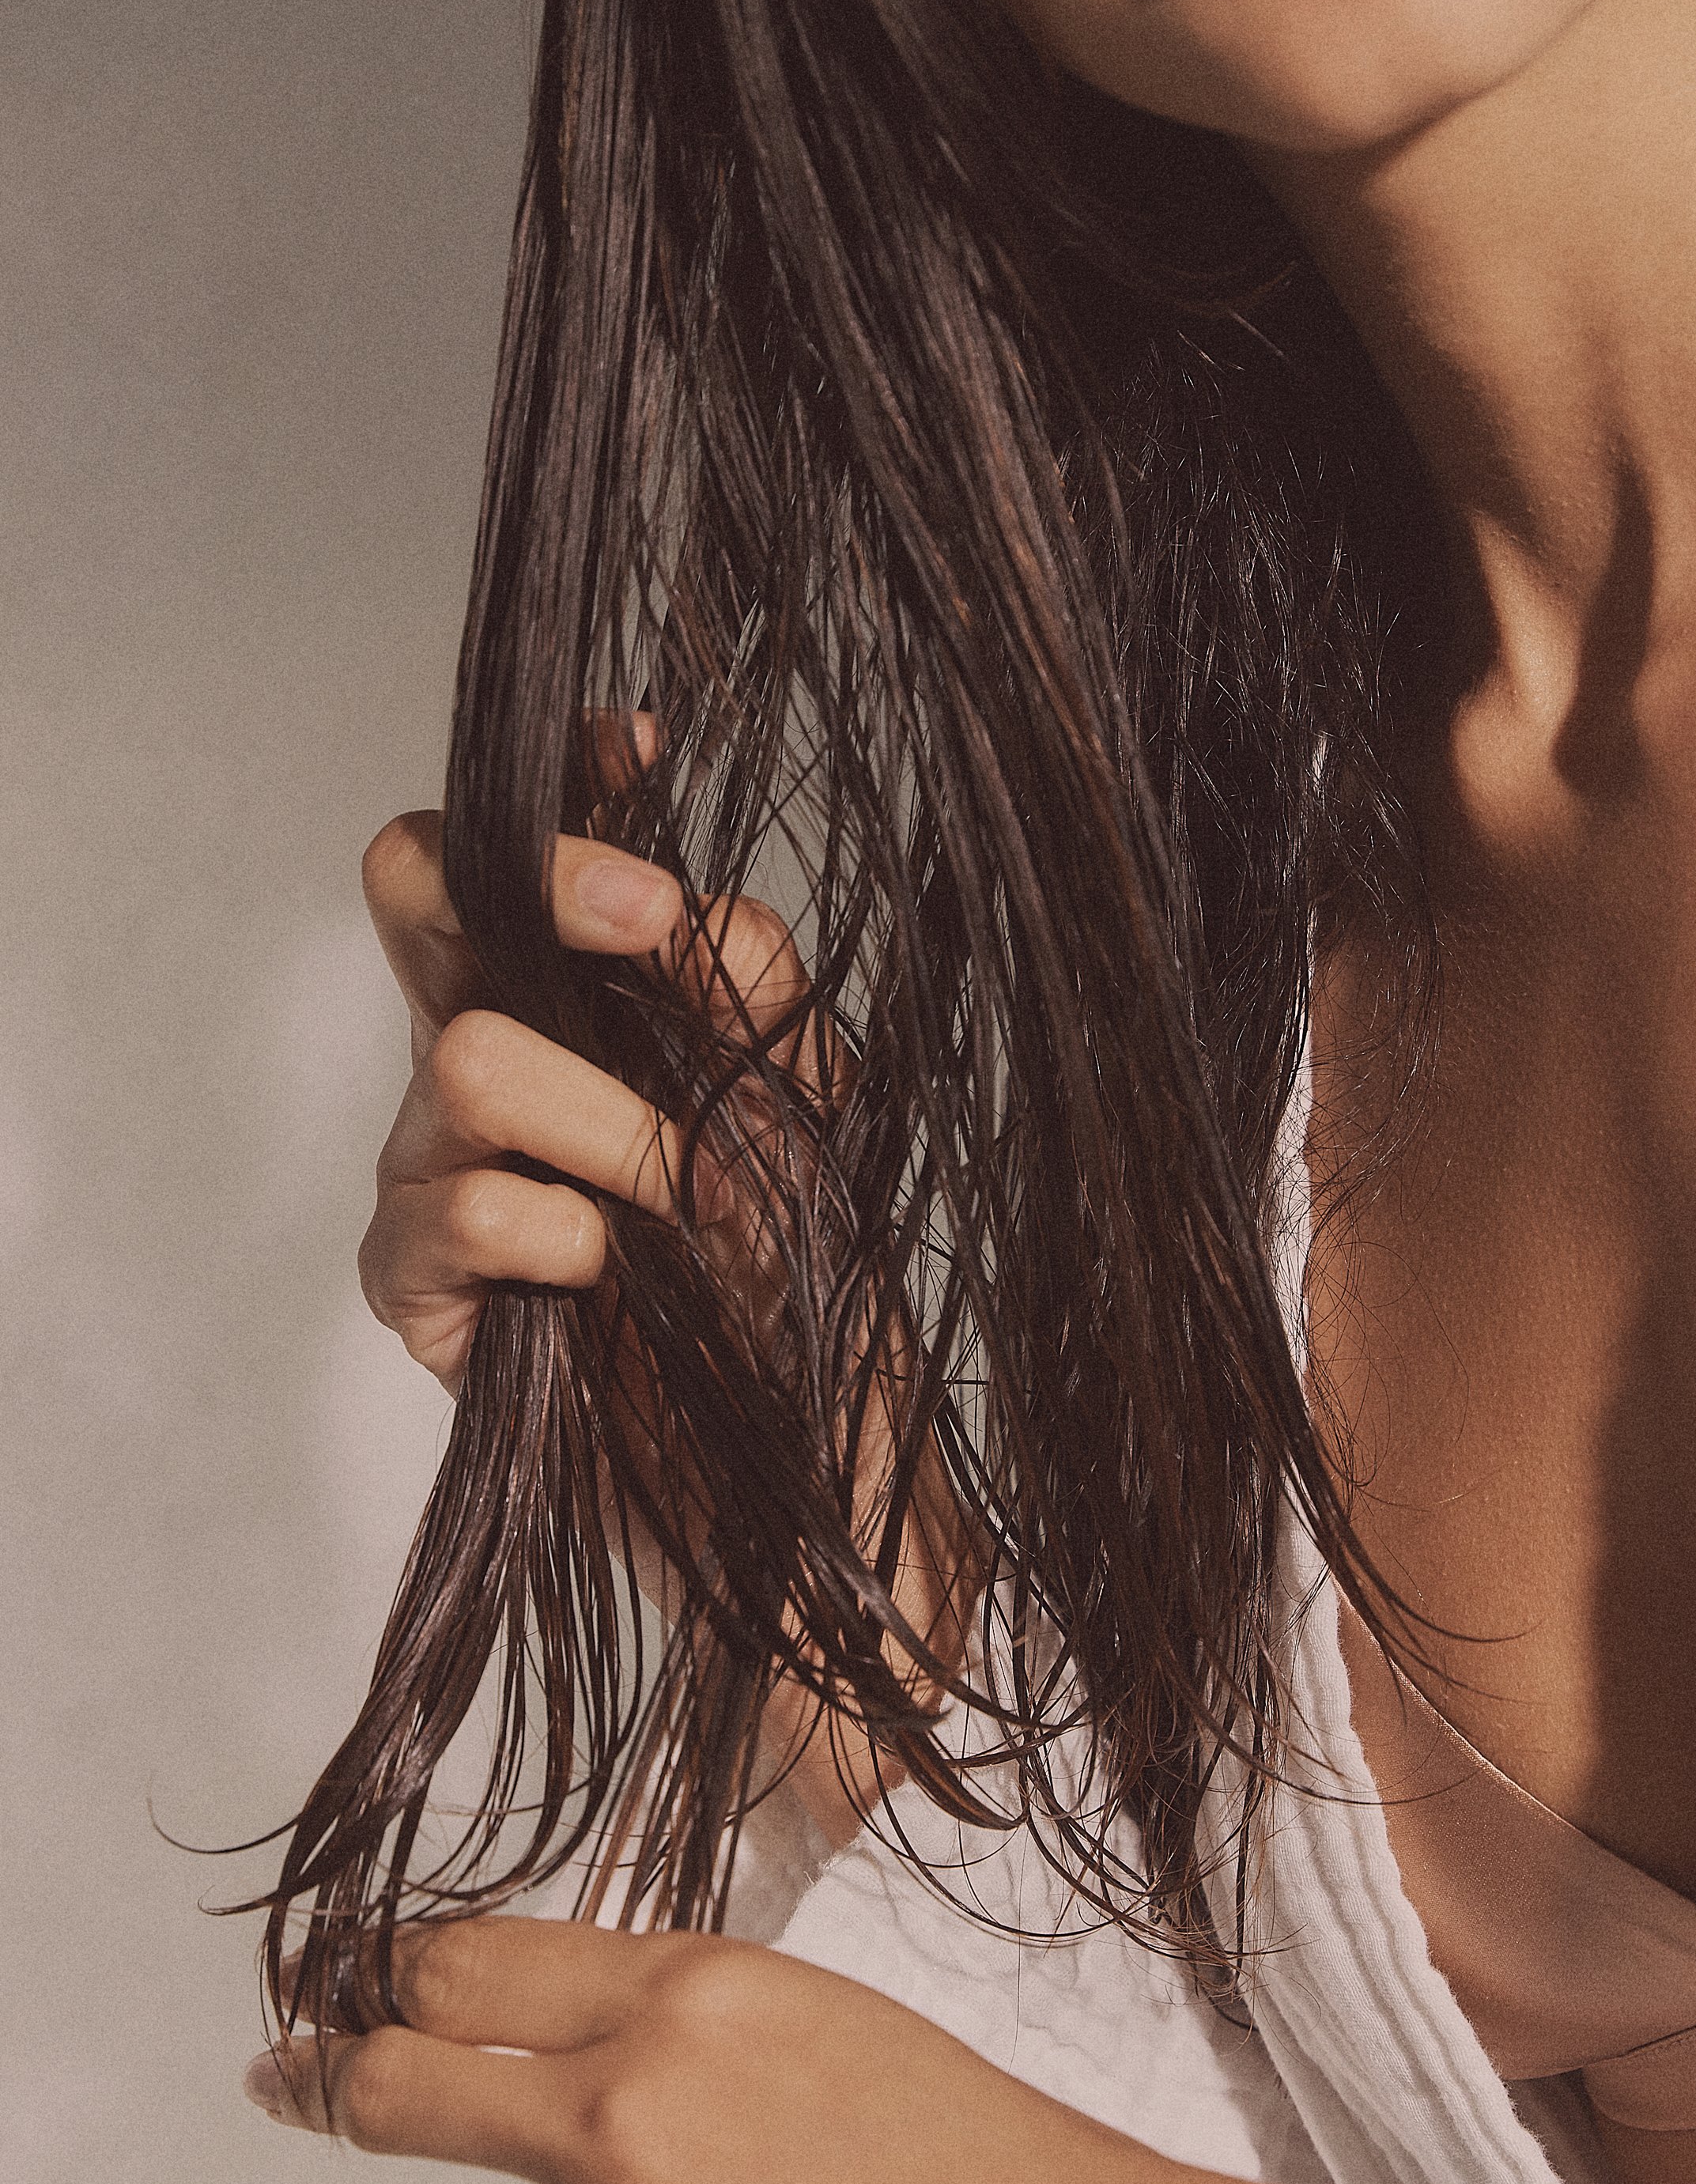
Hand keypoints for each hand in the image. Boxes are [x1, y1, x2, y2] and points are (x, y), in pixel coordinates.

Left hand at [243, 1916, 1226, 2183]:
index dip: (389, 1983)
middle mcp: (635, 2110)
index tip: (350, 2001)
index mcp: (697, 1992)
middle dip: (335, 2085)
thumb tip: (529, 2038)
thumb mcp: (829, 2029)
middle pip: (391, 2085)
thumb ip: (674, 2025)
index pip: (455, 1963)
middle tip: (303, 2086)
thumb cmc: (999, 2169)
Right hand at [358, 803, 804, 1400]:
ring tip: (687, 1200)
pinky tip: (612, 1280)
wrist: (790, 1441)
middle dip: (539, 884)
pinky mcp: (409, 1274)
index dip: (553, 779)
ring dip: (613, 1126)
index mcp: (562, 993)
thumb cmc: (786, 1265)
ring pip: (470, 1057)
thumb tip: (685, 894)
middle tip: (653, 924)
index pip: (513, 845)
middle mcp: (475, 1050)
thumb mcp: (799, 1095)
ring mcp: (430, 1158)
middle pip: (408, 882)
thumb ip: (746, 982)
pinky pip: (470, 1206)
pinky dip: (571, 1238)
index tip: (636, 742)